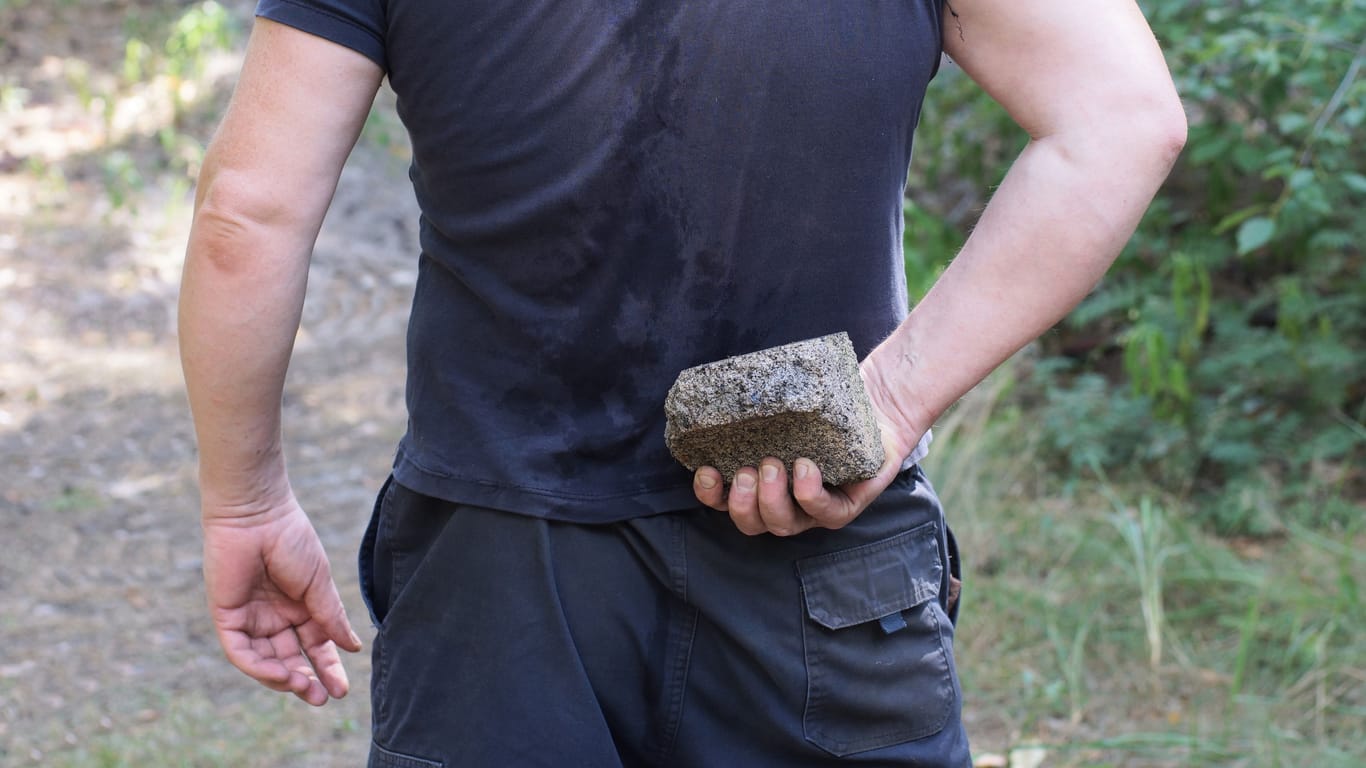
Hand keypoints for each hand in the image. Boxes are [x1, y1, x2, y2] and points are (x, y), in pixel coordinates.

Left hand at [201, 497, 361, 705]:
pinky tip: (282, 674)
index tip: (342, 690)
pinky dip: (260, 667)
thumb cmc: (292, 541)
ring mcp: (250, 619)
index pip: (314, 646)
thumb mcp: (319, 584)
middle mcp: (274, 617)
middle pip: (290, 659)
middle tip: (322, 698)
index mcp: (299, 608)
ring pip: (265, 661)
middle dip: (306, 681)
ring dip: (285, 678)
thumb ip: (331, 618)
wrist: (257, 515)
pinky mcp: (227, 617)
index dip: (328, 668)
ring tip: (304, 688)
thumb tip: (352, 646)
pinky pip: (242, 652)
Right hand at [692, 385, 914, 535]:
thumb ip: (759, 411)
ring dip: (771, 500)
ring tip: (774, 466)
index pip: (727, 502)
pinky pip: (825, 513)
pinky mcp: (847, 507)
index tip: (706, 471)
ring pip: (784, 525)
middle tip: (749, 471)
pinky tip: (805, 468)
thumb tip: (720, 394)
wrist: (874, 407)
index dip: (711, 496)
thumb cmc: (826, 408)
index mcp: (762, 485)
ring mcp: (815, 510)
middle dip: (743, 502)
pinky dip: (810, 494)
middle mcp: (786, 504)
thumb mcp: (787, 408)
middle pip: (753, 523)